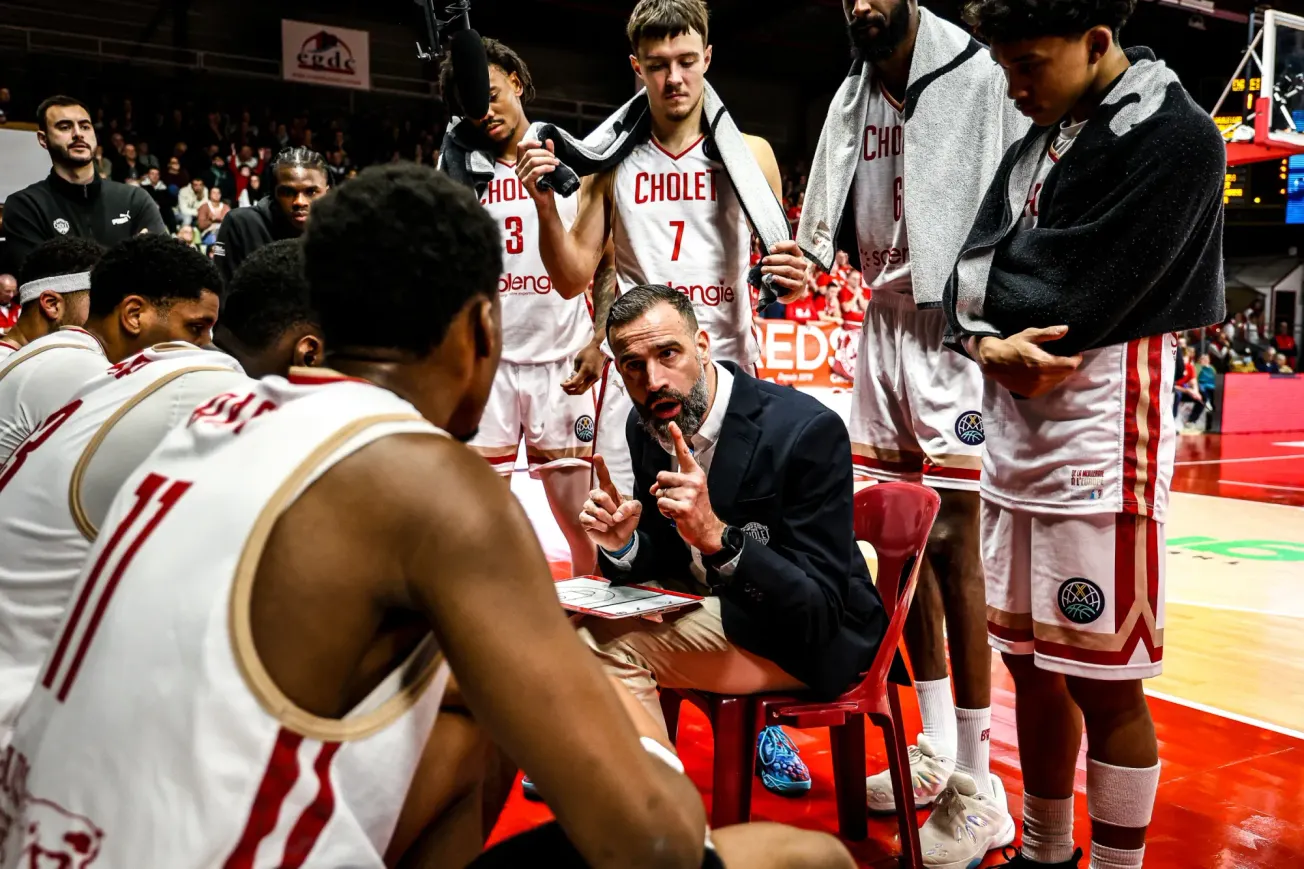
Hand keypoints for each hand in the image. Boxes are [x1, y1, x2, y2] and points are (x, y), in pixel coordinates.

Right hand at [514, 138, 558, 206]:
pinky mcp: (525, 182)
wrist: (546, 199)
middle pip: (530, 153)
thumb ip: (547, 153)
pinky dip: (545, 168)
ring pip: (533, 161)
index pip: (521, 146)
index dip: (530, 142)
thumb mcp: (547, 164)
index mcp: (521, 162)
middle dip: (544, 153)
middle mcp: (518, 168)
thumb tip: (548, 140)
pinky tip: (552, 169)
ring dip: (547, 160)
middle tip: (554, 158)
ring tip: (556, 163)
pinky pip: (535, 171)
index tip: (541, 143)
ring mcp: (521, 176)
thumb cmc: (545, 182)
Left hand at [562, 340, 606, 395]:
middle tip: (564, 388)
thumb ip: (574, 371)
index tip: (561, 384)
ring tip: (569, 384)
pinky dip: (581, 386)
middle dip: (571, 392)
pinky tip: (577, 381)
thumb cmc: (587, 352)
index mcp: (586, 370)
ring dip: (576, 389)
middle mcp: (592, 377)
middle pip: (580, 391)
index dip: (567, 386)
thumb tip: (571, 379)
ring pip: (584, 389)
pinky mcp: (597, 378)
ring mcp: (596, 379)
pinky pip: (587, 385)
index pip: (575, 383)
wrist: (600, 350)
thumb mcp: (577, 360)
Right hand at [580, 455, 641, 552]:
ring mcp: (589, 508)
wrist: (621, 539)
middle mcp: (597, 497)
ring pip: (593, 508)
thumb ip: (632, 507)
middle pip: (597, 493)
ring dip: (606, 518)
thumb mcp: (636, 512)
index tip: (597, 455)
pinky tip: (605, 528)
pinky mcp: (584, 519)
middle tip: (616, 516)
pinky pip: (588, 519)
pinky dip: (600, 525)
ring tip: (611, 523)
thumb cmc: (626, 521)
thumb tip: (617, 514)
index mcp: (609, 492)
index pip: (603, 476)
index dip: (600, 466)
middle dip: (609, 506)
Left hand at [650, 422, 724, 554]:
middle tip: (674, 498)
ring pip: (660, 492)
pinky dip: (664, 511)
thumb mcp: (688, 491)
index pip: (684, 453)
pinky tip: (675, 515)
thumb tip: (653, 488)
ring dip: (664, 502)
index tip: (672, 424)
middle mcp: (693, 480)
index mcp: (695, 473)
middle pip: (661, 475)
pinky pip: (661, 503)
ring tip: (677, 507)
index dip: (677, 438)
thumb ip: (671, 484)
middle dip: (662, 488)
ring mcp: (689, 494)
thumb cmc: (695, 508)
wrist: (707, 529)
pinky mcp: (683, 507)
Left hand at [760, 240, 810, 303]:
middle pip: (788, 258)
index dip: (781, 246)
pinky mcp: (798, 286)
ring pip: (788, 270)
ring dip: (774, 269)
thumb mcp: (777, 260)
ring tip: (763, 270)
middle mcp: (801, 264)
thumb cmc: (782, 271)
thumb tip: (758, 239)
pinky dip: (780, 280)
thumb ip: (769, 251)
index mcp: (797, 254)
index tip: (770, 249)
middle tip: (763, 261)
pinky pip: (790, 282)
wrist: (790, 289)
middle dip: (774, 259)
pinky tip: (773, 278)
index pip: (792, 245)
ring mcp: (801, 275)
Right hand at [974, 326, 1083, 397]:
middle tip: (1061, 357)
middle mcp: (1042, 379)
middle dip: (1067, 365)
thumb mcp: (1030, 335)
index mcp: (1044, 363)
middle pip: (1066, 374)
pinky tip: (1042, 373)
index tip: (1073, 353)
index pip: (1071, 365)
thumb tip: (1066, 329)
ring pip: (1057, 382)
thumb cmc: (1012, 346)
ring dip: (1058, 374)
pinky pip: (1047, 388)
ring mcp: (1036, 388)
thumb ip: (1049, 333)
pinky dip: (1048, 381)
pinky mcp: (1030, 393)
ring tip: (1050, 365)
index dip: (1075, 359)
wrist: (993, 361)